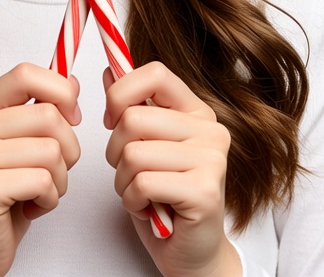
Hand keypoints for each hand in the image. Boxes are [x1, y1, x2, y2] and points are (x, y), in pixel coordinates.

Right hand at [0, 63, 80, 276]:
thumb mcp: (17, 145)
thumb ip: (37, 112)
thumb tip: (73, 82)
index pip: (25, 74)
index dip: (60, 90)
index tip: (71, 115)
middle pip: (48, 115)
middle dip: (69, 148)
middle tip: (55, 171)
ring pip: (51, 150)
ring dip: (59, 179)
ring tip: (39, 192)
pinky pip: (43, 180)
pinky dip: (50, 199)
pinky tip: (32, 207)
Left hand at [103, 62, 240, 276]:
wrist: (193, 253)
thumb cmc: (165, 196)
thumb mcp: (144, 143)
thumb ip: (131, 105)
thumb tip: (111, 69)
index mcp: (196, 110)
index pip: (155, 73)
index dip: (122, 92)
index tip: (113, 119)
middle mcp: (210, 129)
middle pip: (133, 118)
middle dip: (115, 150)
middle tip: (130, 172)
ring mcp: (212, 159)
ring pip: (133, 152)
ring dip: (122, 180)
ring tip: (140, 192)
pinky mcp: (205, 191)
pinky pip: (142, 182)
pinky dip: (132, 200)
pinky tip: (147, 207)